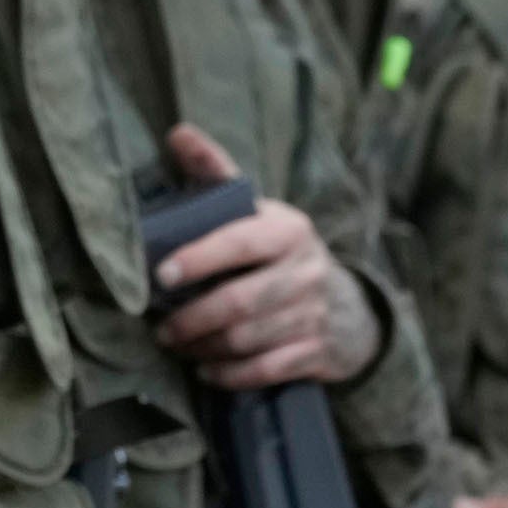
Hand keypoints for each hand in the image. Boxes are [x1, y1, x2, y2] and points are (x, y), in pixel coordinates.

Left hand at [148, 128, 381, 390]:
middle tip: (160, 327)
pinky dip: (230, 374)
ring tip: (176, 344)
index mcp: (287, 229)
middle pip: (240, 302)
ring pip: (247, 340)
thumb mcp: (255, 210)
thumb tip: (178, 133)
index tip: (160, 275)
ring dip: (203, 348)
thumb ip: (216, 172)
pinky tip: (207, 369)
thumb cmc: (278, 251)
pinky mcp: (316, 352)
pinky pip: (266, 370)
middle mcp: (305, 270)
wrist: (347, 304)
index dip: (198, 259)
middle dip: (192, 319)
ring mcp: (314, 314)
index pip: (240, 242)